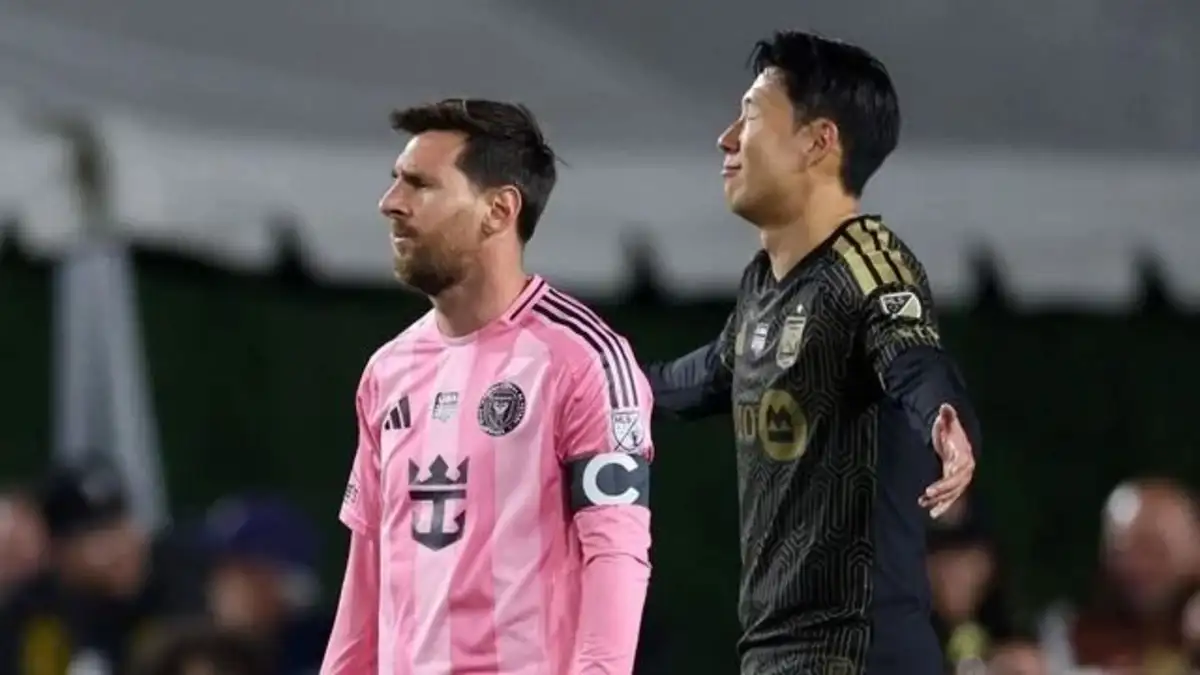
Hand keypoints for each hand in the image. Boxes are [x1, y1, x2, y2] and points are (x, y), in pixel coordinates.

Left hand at [920, 403, 974, 518]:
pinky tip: (932, 512)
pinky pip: (949, 496)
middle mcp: (964, 471)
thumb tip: (944, 406)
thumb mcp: (947, 423)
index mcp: (964, 459)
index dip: (943, 485)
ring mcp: (960, 478)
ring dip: (940, 502)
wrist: (955, 438)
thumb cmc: (950, 430)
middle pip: (954, 487)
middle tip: (926, 497)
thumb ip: (947, 416)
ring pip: (951, 494)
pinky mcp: (954, 483)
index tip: (929, 490)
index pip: (955, 476)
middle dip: (941, 494)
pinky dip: (942, 504)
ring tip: (925, 507)